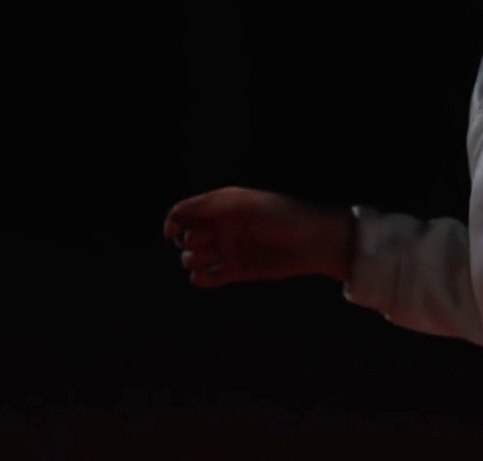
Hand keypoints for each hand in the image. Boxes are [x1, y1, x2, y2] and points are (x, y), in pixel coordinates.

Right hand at [163, 186, 357, 288]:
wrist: (309, 241)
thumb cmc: (277, 215)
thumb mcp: (240, 203)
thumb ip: (206, 206)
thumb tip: (175, 217)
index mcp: (221, 206)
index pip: (184, 213)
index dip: (173, 222)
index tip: (173, 232)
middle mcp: (221, 227)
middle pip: (185, 237)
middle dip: (187, 240)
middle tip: (204, 240)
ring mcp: (226, 250)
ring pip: (191, 258)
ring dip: (192, 260)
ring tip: (208, 257)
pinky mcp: (234, 271)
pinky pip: (204, 278)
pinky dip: (200, 278)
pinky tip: (209, 274)